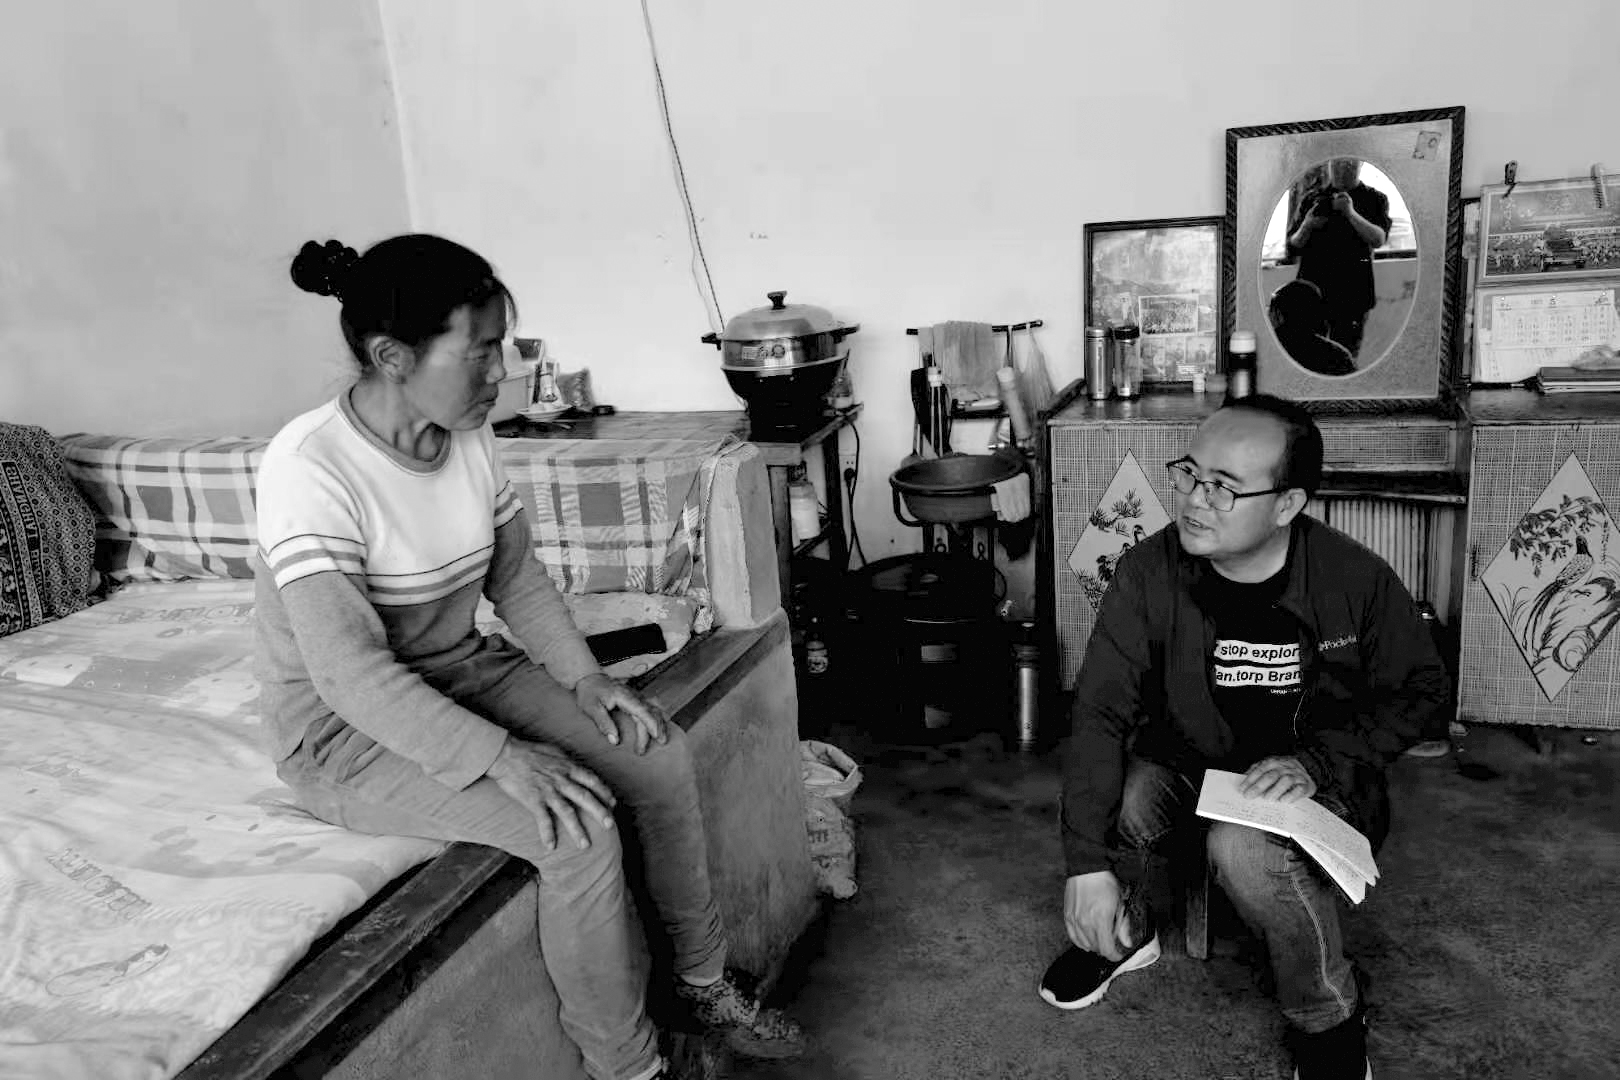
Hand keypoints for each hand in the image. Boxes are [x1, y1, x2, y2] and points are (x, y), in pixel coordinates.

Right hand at [486, 737, 615, 850]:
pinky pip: (543, 820)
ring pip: (567, 813)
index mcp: (568, 767)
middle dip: (600, 812)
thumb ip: (567, 762)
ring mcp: (548, 791)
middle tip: (610, 826)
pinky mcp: (533, 800)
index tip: (612, 803)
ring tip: (585, 845)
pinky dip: (547, 833)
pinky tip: (551, 846)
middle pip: (585, 797)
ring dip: (577, 830)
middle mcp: (561, 779)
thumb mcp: (554, 751)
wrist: (506, 754)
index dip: (604, 792)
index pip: (592, 780)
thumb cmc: (529, 751)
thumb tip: (577, 769)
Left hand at [575, 672, 666, 753]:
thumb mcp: (591, 708)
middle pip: (650, 712)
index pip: (642, 710)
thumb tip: (614, 740)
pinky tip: (658, 729)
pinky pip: (651, 709)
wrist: (591, 680)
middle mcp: (634, 696)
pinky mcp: (637, 700)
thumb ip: (603, 723)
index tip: (656, 735)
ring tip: (661, 740)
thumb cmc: (590, 693)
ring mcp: (637, 697)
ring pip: (654, 710)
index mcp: (624, 697)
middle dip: (655, 729)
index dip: (651, 723)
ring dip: (660, 724)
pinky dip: (657, 719)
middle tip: (651, 747)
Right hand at [1062, 871, 1133, 961]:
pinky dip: (1081, 942)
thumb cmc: (1104, 883)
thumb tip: (1127, 942)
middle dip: (1106, 949)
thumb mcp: (1120, 904)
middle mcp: (1086, 922)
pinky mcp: (1068, 917)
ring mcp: (1075, 920)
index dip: (1114, 955)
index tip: (1119, 954)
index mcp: (1101, 919)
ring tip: (1101, 939)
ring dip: (1094, 945)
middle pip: (1096, 948)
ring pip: (1085, 944)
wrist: (1087, 870)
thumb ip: (1123, 926)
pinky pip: (1074, 937)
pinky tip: (1087, 940)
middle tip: (1112, 944)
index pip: (1107, 949)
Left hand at [1238, 755, 1316, 802]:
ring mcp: (1297, 775)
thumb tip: (1243, 782)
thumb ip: (1257, 772)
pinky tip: (1283, 801)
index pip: (1260, 769)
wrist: (1310, 767)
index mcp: (1274, 762)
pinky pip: (1299, 789)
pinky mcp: (1307, 785)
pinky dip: (1291, 795)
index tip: (1242, 790)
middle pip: (1271, 775)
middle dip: (1259, 786)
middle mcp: (1286, 767)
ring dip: (1275, 790)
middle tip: (1249, 796)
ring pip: (1286, 780)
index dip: (1250, 779)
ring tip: (1266, 799)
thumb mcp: (1270, 768)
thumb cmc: (1284, 771)